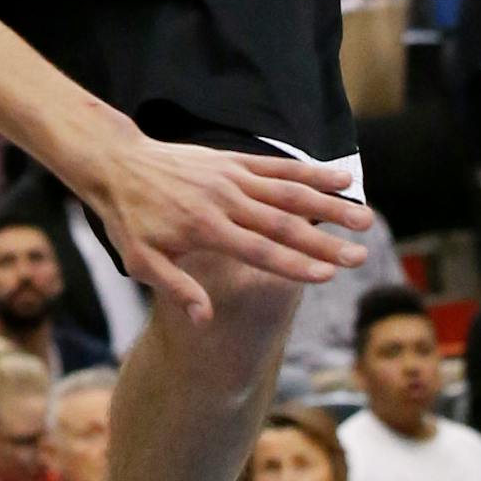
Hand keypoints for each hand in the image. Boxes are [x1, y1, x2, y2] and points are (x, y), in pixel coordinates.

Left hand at [71, 118, 370, 321]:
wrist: (116, 163)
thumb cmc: (127, 218)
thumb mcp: (140, 261)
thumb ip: (176, 287)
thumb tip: (205, 320)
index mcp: (204, 230)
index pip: (259, 251)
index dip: (295, 264)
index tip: (329, 275)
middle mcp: (224, 201)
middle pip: (283, 223)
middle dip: (326, 240)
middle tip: (361, 254)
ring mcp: (231, 177)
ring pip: (288, 191)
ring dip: (328, 205)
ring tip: (364, 217)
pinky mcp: (232, 160)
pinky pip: (276, 166)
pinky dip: (309, 172)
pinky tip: (341, 179)